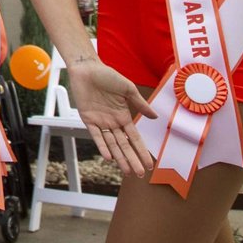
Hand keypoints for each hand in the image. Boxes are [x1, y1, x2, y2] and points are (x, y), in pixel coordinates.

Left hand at [66, 58, 156, 177]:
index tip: (150, 164)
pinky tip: (109, 157)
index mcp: (123, 116)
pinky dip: (102, 146)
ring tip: (127, 171)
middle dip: (132, 160)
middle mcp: (113, 122)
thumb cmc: (107, 75)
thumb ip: (140, 104)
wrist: (87, 68)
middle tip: (140, 174)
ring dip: (119, 158)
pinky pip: (96, 135)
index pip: (135, 138)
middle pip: (124, 145)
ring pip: (112, 144)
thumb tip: (156, 117)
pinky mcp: (88, 119)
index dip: (142, 151)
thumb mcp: (128, 89)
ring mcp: (101, 122)